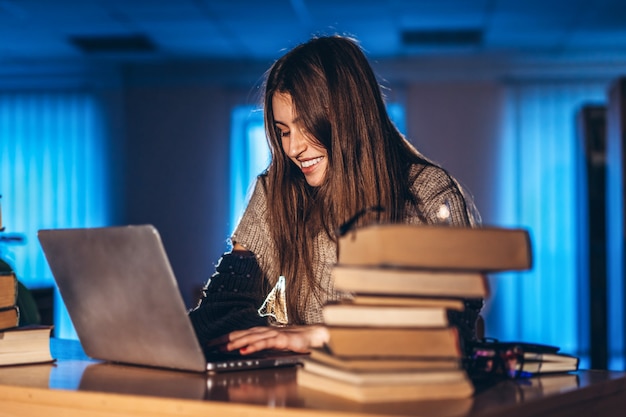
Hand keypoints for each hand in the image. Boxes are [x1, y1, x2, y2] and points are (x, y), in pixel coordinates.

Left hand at [208, 325, 328, 354]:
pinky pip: (265, 343)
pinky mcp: (281, 339)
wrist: (314, 335)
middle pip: (241, 334)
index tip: (212, 342)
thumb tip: (244, 349)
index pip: (240, 333)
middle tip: (211, 345)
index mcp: (262, 331)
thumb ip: (260, 344)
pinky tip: (244, 350)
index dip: (225, 337)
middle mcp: (265, 330)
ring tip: (224, 348)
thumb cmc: (294, 339)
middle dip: (225, 340)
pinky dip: (253, 346)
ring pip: (251, 337)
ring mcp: (273, 334)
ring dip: (236, 343)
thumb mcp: (274, 342)